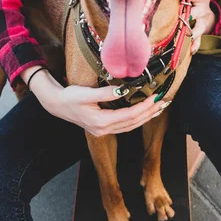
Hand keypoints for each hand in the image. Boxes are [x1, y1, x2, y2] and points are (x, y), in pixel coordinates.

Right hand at [21, 67, 169, 135]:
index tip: (155, 97)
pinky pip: (125, 125)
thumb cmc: (70, 97)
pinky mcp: (103, 128)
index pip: (129, 115)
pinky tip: (143, 113)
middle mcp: (104, 129)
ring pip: (130, 126)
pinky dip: (136, 119)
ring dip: (145, 117)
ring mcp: (103, 131)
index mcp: (101, 121)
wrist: (57, 105)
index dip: (144, 107)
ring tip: (158, 108)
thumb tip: (123, 90)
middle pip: (133, 123)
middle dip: (149, 113)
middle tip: (163, 103)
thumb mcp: (86, 93)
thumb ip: (105, 93)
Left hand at [187, 0, 216, 54]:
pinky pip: (199, 40)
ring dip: (190, 32)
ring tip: (184, 35)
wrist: (209, 13)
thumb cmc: (194, 2)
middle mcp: (204, 9)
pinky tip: (191, 49)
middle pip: (193, 12)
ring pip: (198, 27)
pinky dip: (195, 45)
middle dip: (183, 16)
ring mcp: (204, 22)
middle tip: (174, 19)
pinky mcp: (203, 32)